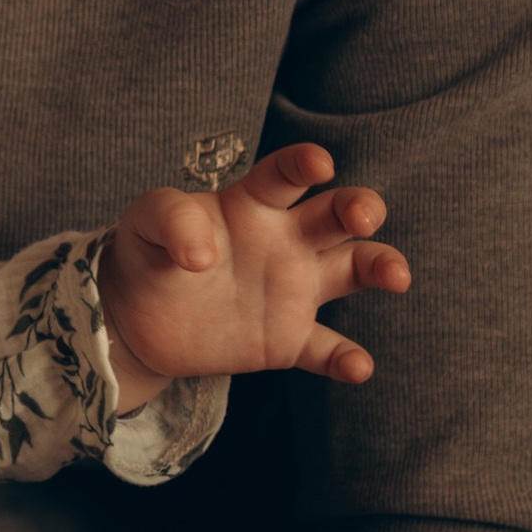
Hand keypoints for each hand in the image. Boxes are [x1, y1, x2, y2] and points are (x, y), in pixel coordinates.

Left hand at [100, 142, 409, 413]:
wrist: (137, 317)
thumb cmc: (148, 253)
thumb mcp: (145, 223)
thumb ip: (170, 219)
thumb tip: (200, 254)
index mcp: (252, 203)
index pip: (284, 175)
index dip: (303, 164)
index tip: (318, 164)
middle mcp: (285, 239)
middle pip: (335, 216)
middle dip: (358, 207)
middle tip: (364, 214)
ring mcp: (292, 289)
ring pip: (352, 270)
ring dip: (380, 266)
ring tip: (395, 275)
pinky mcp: (287, 340)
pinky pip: (325, 349)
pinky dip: (344, 358)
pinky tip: (357, 367)